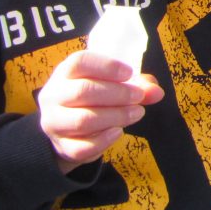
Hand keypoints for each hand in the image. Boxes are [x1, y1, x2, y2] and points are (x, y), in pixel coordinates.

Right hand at [38, 51, 163, 173]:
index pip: (80, 62)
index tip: (129, 73)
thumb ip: (137, 84)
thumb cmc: (95, 98)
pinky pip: (82, 147)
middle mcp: (54, 95)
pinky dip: (104, 140)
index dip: (107, 66)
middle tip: (138, 97)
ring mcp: (54, 122)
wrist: (69, 129)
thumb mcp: (113, 84)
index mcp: (66, 72)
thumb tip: (156, 92)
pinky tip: (118, 132)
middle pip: (83, 90)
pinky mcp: (61, 146)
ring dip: (116, 116)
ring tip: (136, 113)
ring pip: (83, 120)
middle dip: (117, 94)